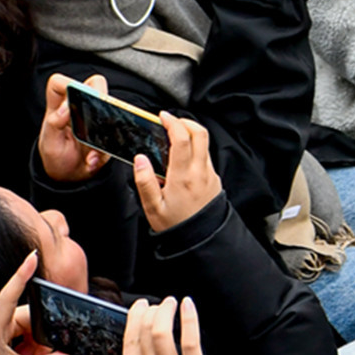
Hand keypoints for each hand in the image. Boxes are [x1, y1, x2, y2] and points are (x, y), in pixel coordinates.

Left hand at [35, 73, 110, 187]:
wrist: (71, 177)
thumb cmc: (57, 157)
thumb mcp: (49, 144)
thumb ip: (54, 125)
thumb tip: (65, 108)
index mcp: (59, 108)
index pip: (59, 84)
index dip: (66, 84)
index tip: (74, 96)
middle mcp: (80, 107)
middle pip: (94, 84)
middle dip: (98, 94)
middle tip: (96, 112)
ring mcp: (97, 117)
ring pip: (111, 102)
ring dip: (108, 120)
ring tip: (93, 145)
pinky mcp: (110, 129)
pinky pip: (119, 126)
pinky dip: (108, 144)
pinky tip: (93, 158)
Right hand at [133, 113, 220, 233]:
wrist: (201, 238)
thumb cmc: (175, 224)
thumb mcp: (152, 207)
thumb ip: (144, 181)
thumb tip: (140, 158)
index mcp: (183, 176)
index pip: (182, 140)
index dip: (173, 123)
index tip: (163, 116)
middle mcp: (200, 171)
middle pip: (200, 134)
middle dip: (186, 121)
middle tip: (170, 121)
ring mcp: (210, 173)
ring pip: (205, 144)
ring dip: (191, 134)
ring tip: (172, 137)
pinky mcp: (214, 178)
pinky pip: (206, 156)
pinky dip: (195, 148)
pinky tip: (181, 156)